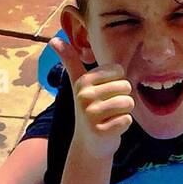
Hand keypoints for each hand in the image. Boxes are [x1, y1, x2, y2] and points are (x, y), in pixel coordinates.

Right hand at [51, 34, 133, 158]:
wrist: (89, 144)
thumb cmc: (90, 109)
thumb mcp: (79, 84)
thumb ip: (70, 61)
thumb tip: (54, 39)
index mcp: (83, 81)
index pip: (119, 71)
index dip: (117, 83)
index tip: (104, 94)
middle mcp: (84, 96)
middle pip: (126, 86)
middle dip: (122, 99)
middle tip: (108, 109)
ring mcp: (91, 114)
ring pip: (128, 102)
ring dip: (124, 112)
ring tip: (110, 117)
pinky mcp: (101, 131)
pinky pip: (127, 120)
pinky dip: (123, 125)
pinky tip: (111, 128)